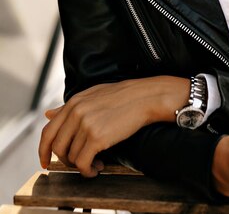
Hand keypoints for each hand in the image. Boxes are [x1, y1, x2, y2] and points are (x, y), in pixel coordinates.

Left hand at [39, 76, 188, 176]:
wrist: (145, 97)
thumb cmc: (122, 96)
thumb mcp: (92, 96)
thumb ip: (69, 107)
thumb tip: (48, 114)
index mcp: (73, 103)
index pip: (48, 131)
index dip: (43, 150)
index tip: (45, 161)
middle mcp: (76, 113)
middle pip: (57, 147)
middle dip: (65, 160)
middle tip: (78, 163)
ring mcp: (86, 124)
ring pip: (71, 157)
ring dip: (81, 166)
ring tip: (95, 163)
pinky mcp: (97, 137)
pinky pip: (83, 163)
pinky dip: (88, 171)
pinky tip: (98, 168)